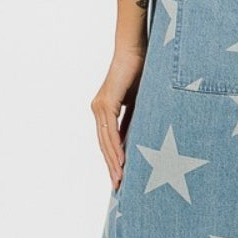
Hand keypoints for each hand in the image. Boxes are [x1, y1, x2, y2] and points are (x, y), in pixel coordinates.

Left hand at [91, 44, 146, 189]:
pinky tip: (121, 161)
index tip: (120, 177)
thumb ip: (135, 120)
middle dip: (111, 167)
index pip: (107, 141)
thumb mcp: (139, 102)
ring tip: (120, 179)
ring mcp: (100, 107)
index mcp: (104, 110)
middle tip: (118, 187)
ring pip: (105, 141)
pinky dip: (116, 147)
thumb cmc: (140, 72)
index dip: (113, 160)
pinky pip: (111, 131)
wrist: (135, 50)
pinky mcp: (106, 103)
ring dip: (113, 162)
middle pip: (104, 145)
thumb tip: (137, 140)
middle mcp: (98, 110)